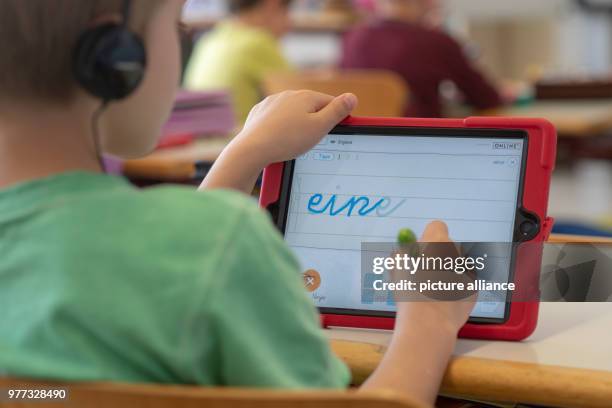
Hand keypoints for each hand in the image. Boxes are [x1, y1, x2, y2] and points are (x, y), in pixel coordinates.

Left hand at [233, 90, 357, 165]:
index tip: (340, 128)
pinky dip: (281, 127)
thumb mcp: (319, 127)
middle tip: (315, 139)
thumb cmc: (287, 140)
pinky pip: (276, 119)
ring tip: (296, 141)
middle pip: (311, 107)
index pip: (330, 102)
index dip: (338, 116)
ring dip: (298, 123)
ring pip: (293, 112)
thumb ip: (337, 112)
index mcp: (305, 96)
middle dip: (316, 121)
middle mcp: (288, 95)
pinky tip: (280, 139)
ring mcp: (271, 103)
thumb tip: (352, 97)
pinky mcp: (259, 113)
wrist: (252, 149)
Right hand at [396, 221, 476, 333]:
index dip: (426, 238)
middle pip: (448, 246)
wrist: (429, 323)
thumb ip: (402, 254)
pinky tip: (443, 301)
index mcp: (437, 241)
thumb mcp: (397, 268)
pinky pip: (464, 282)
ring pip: (456, 265)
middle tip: (424, 272)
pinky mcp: (474, 289)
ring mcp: (468, 270)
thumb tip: (405, 249)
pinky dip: (455, 289)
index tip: (419, 251)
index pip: (436, 227)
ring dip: (447, 272)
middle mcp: (456, 251)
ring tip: (432, 291)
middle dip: (438, 255)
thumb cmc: (410, 293)